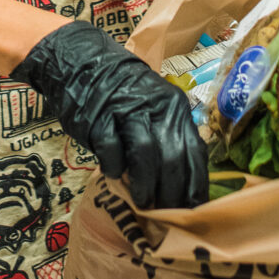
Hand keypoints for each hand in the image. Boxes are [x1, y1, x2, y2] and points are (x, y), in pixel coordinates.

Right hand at [10, 21, 207, 210]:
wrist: (83, 63)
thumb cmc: (123, 95)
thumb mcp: (154, 109)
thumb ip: (168, 139)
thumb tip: (181, 187)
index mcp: (175, 108)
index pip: (194, 152)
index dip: (195, 185)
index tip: (193, 210)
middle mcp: (156, 108)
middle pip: (173, 158)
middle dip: (172, 193)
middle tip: (166, 214)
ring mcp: (126, 111)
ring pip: (146, 156)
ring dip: (146, 187)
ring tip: (143, 204)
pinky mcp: (98, 118)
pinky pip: (112, 151)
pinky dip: (116, 169)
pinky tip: (116, 177)